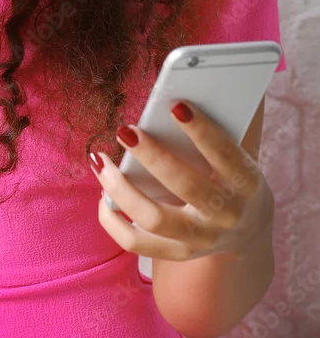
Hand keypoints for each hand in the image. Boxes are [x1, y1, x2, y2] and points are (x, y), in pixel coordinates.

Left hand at [88, 100, 274, 261]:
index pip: (224, 153)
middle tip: (125, 131)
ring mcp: (202, 237)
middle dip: (152, 156)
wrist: (248, 230)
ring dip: (122, 189)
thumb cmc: (232, 175)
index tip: (175, 106)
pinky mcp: (179, 252)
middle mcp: (226, 213)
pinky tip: (102, 196)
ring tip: (100, 160)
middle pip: (185, 185)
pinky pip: (138, 244)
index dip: (201, 130)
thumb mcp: (239, 153)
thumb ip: (216, 129)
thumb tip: (181, 96)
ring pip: (154, 218)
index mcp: (245, 182)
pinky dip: (114, 222)